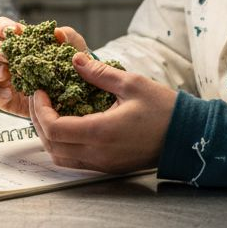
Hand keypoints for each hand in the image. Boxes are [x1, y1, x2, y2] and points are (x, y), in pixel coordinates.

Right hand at [0, 19, 90, 116]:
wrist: (75, 93)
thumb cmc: (70, 65)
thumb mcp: (74, 48)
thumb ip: (68, 37)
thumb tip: (58, 32)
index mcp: (18, 41)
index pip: (0, 27)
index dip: (3, 27)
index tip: (14, 32)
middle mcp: (6, 58)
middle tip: (7, 54)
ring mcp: (4, 79)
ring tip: (6, 73)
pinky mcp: (7, 99)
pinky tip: (9, 94)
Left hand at [28, 52, 177, 174]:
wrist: (188, 137)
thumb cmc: (164, 110)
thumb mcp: (132, 84)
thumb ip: (99, 73)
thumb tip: (75, 60)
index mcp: (101, 133)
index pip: (55, 129)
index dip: (40, 110)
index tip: (40, 92)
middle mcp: (98, 153)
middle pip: (51, 146)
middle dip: (38, 121)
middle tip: (39, 100)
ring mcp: (103, 164)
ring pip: (60, 158)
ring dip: (48, 136)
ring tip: (49, 112)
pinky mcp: (108, 167)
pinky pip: (75, 161)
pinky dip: (62, 145)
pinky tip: (67, 126)